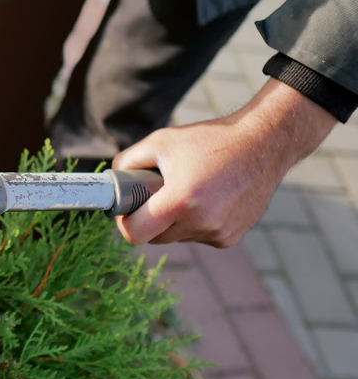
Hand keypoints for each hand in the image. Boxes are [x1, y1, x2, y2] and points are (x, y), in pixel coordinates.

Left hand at [113, 78, 337, 246]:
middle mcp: (200, 223)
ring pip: (177, 237)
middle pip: (154, 237)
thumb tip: (113, 181)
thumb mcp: (160, 141)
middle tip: (156, 194)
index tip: (126, 209)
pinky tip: (208, 198)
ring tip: (188, 190)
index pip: (134, 234)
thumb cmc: (209, 140)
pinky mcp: (230, 237)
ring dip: (174, 221)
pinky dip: (195, 223)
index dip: (124, 222)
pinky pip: (198, 236)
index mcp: (179, 201)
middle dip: (149, 219)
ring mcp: (217, 233)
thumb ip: (128, 162)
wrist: (264, 144)